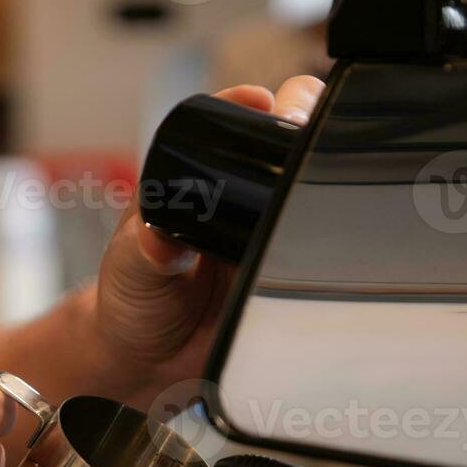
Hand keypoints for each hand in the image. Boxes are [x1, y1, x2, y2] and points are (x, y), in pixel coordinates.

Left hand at [94, 76, 326, 394]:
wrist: (152, 363)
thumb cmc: (133, 300)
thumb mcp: (131, 269)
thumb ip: (143, 252)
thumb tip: (157, 239)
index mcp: (200, 177)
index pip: (233, 124)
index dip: (253, 105)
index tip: (262, 103)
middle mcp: (243, 196)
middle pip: (289, 141)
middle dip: (307, 129)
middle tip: (302, 146)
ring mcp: (273, 231)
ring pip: (315, 188)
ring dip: (327, 182)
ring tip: (325, 190)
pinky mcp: (292, 272)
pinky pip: (323, 250)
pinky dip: (333, 242)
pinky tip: (334, 243)